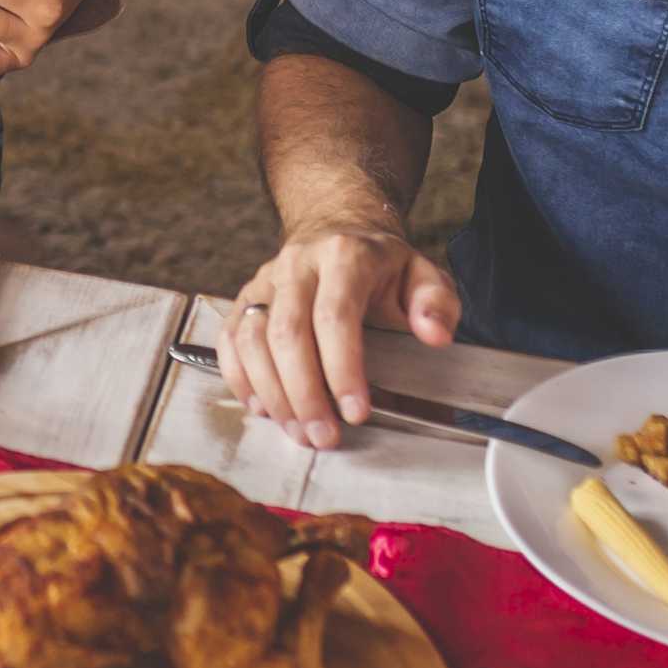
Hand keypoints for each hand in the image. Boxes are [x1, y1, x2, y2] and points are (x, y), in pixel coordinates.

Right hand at [217, 222, 461, 447]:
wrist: (335, 230)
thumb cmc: (381, 266)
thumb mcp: (421, 275)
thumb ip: (436, 303)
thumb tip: (434, 335)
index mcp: (344, 256)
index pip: (335, 316)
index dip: (342, 369)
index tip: (356, 412)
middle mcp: (296, 265)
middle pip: (288, 333)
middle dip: (304, 393)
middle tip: (324, 437)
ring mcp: (264, 282)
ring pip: (253, 340)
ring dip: (272, 393)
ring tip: (299, 431)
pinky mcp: (244, 299)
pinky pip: (230, 340)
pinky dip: (240, 379)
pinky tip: (263, 409)